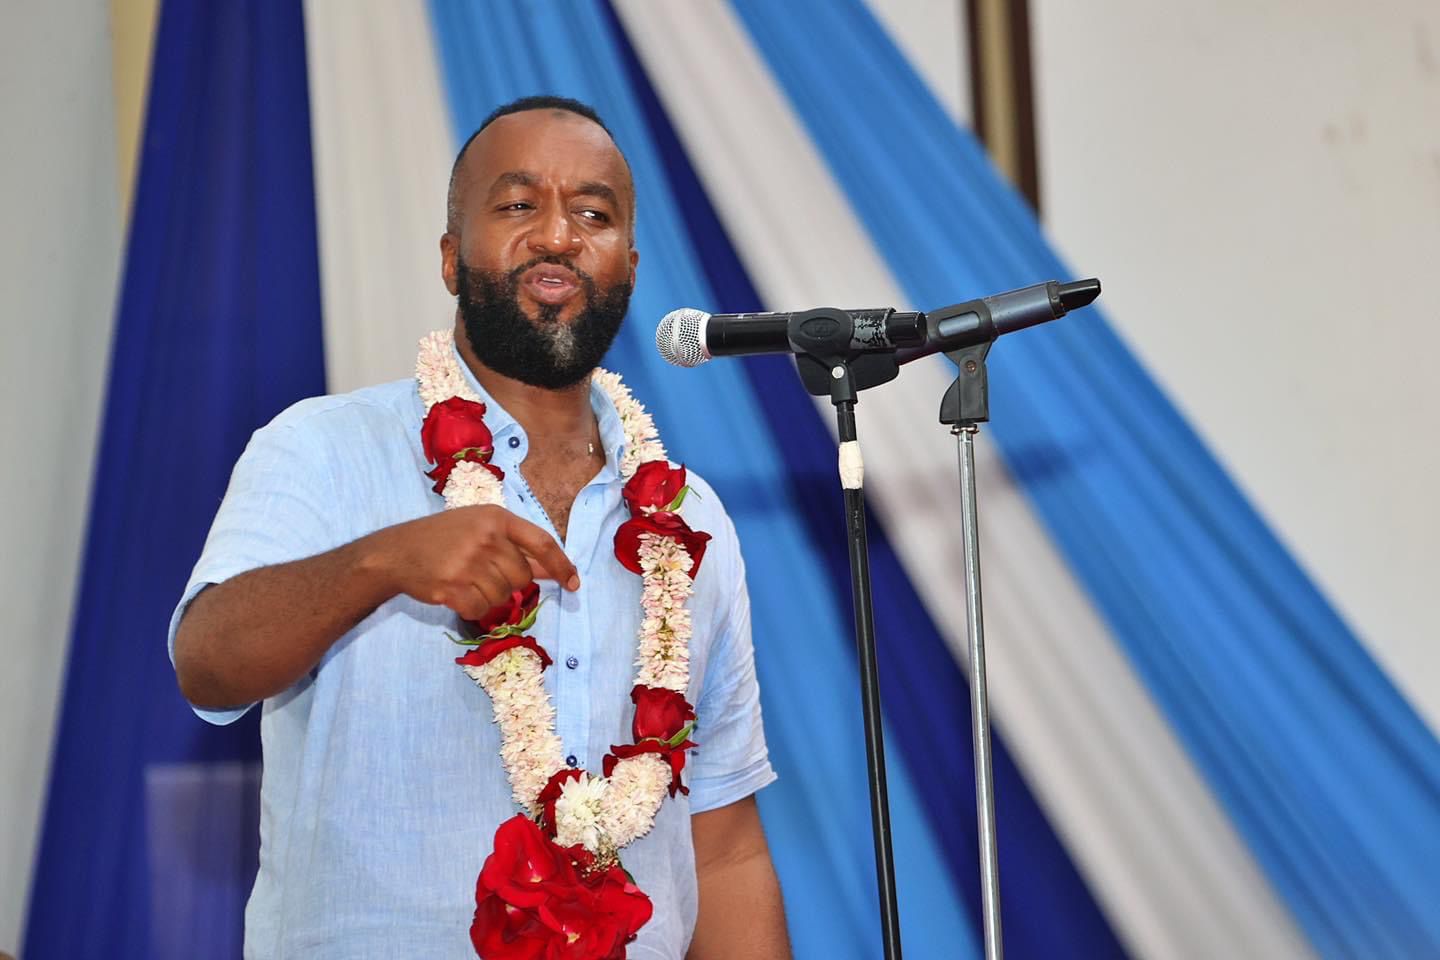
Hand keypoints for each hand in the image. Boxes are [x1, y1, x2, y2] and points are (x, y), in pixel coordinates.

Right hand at [368, 505, 578, 619]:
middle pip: (522, 576)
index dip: (562, 565)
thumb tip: (555, 570)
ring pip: (503, 596)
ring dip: (489, 596)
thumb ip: (517, 547)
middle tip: (484, 574)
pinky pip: (482, 609)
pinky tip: (457, 593)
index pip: (542, 542)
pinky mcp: (453, 586)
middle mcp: (486, 537)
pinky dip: (474, 608)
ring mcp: (468, 562)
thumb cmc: (443, 537)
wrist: (396, 552)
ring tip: (466, 580)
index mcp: (496, 518)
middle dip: (509, 583)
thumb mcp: (481, 529)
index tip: (574, 583)